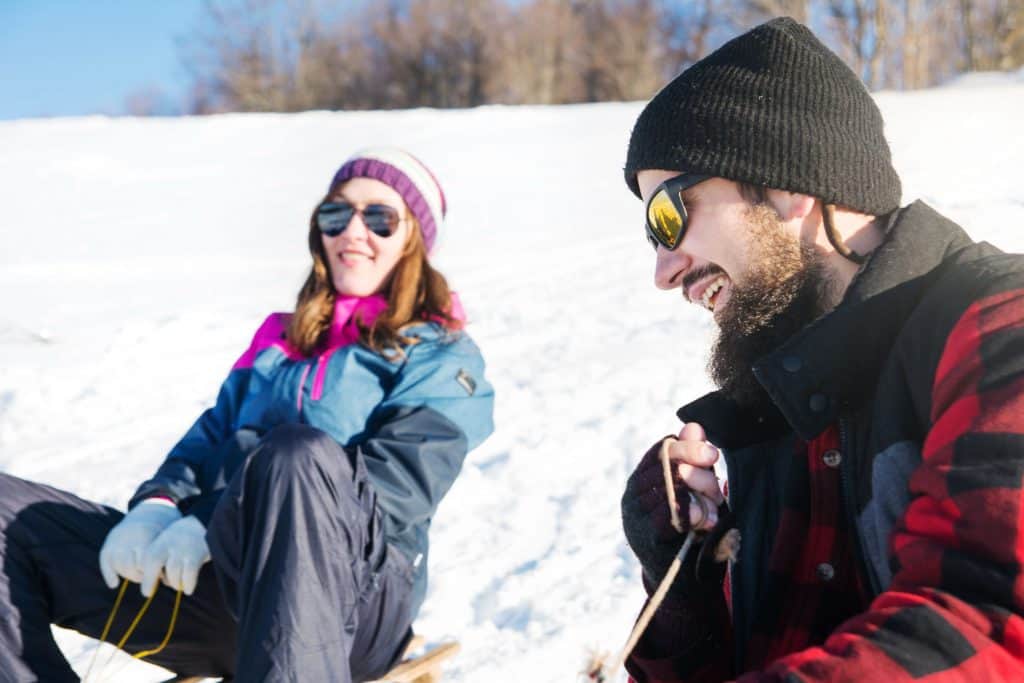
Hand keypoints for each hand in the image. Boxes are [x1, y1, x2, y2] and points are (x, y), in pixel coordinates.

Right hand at [99, 499, 180, 589]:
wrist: (152, 509)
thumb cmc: (165, 529)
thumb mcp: (168, 538)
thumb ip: (165, 557)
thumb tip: (166, 581)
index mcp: (147, 534)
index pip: (145, 564)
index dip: (152, 574)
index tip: (159, 577)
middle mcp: (130, 536)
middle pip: (132, 567)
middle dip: (140, 576)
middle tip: (147, 577)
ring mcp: (118, 538)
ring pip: (119, 565)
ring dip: (127, 575)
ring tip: (138, 575)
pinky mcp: (109, 541)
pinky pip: (105, 560)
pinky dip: (109, 573)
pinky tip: (114, 584)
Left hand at [140, 515, 210, 596]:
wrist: (207, 523)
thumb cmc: (184, 538)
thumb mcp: (167, 542)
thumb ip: (157, 559)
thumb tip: (151, 583)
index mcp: (160, 541)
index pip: (146, 560)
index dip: (143, 574)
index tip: (144, 584)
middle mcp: (169, 544)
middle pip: (153, 565)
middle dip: (148, 581)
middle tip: (147, 593)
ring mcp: (183, 549)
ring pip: (173, 575)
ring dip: (175, 584)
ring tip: (179, 585)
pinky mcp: (197, 555)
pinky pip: (189, 576)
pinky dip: (188, 585)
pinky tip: (189, 589)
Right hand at [622, 423, 725, 597]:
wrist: (688, 586)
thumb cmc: (695, 533)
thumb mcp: (699, 493)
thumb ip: (695, 461)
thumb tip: (693, 425)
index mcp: (643, 479)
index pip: (661, 450)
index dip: (688, 448)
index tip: (712, 455)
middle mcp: (632, 495)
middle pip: (666, 465)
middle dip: (699, 474)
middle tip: (717, 491)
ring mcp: (634, 516)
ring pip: (670, 487)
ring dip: (700, 496)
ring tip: (714, 512)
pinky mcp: (644, 537)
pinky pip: (668, 513)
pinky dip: (691, 512)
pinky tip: (704, 519)